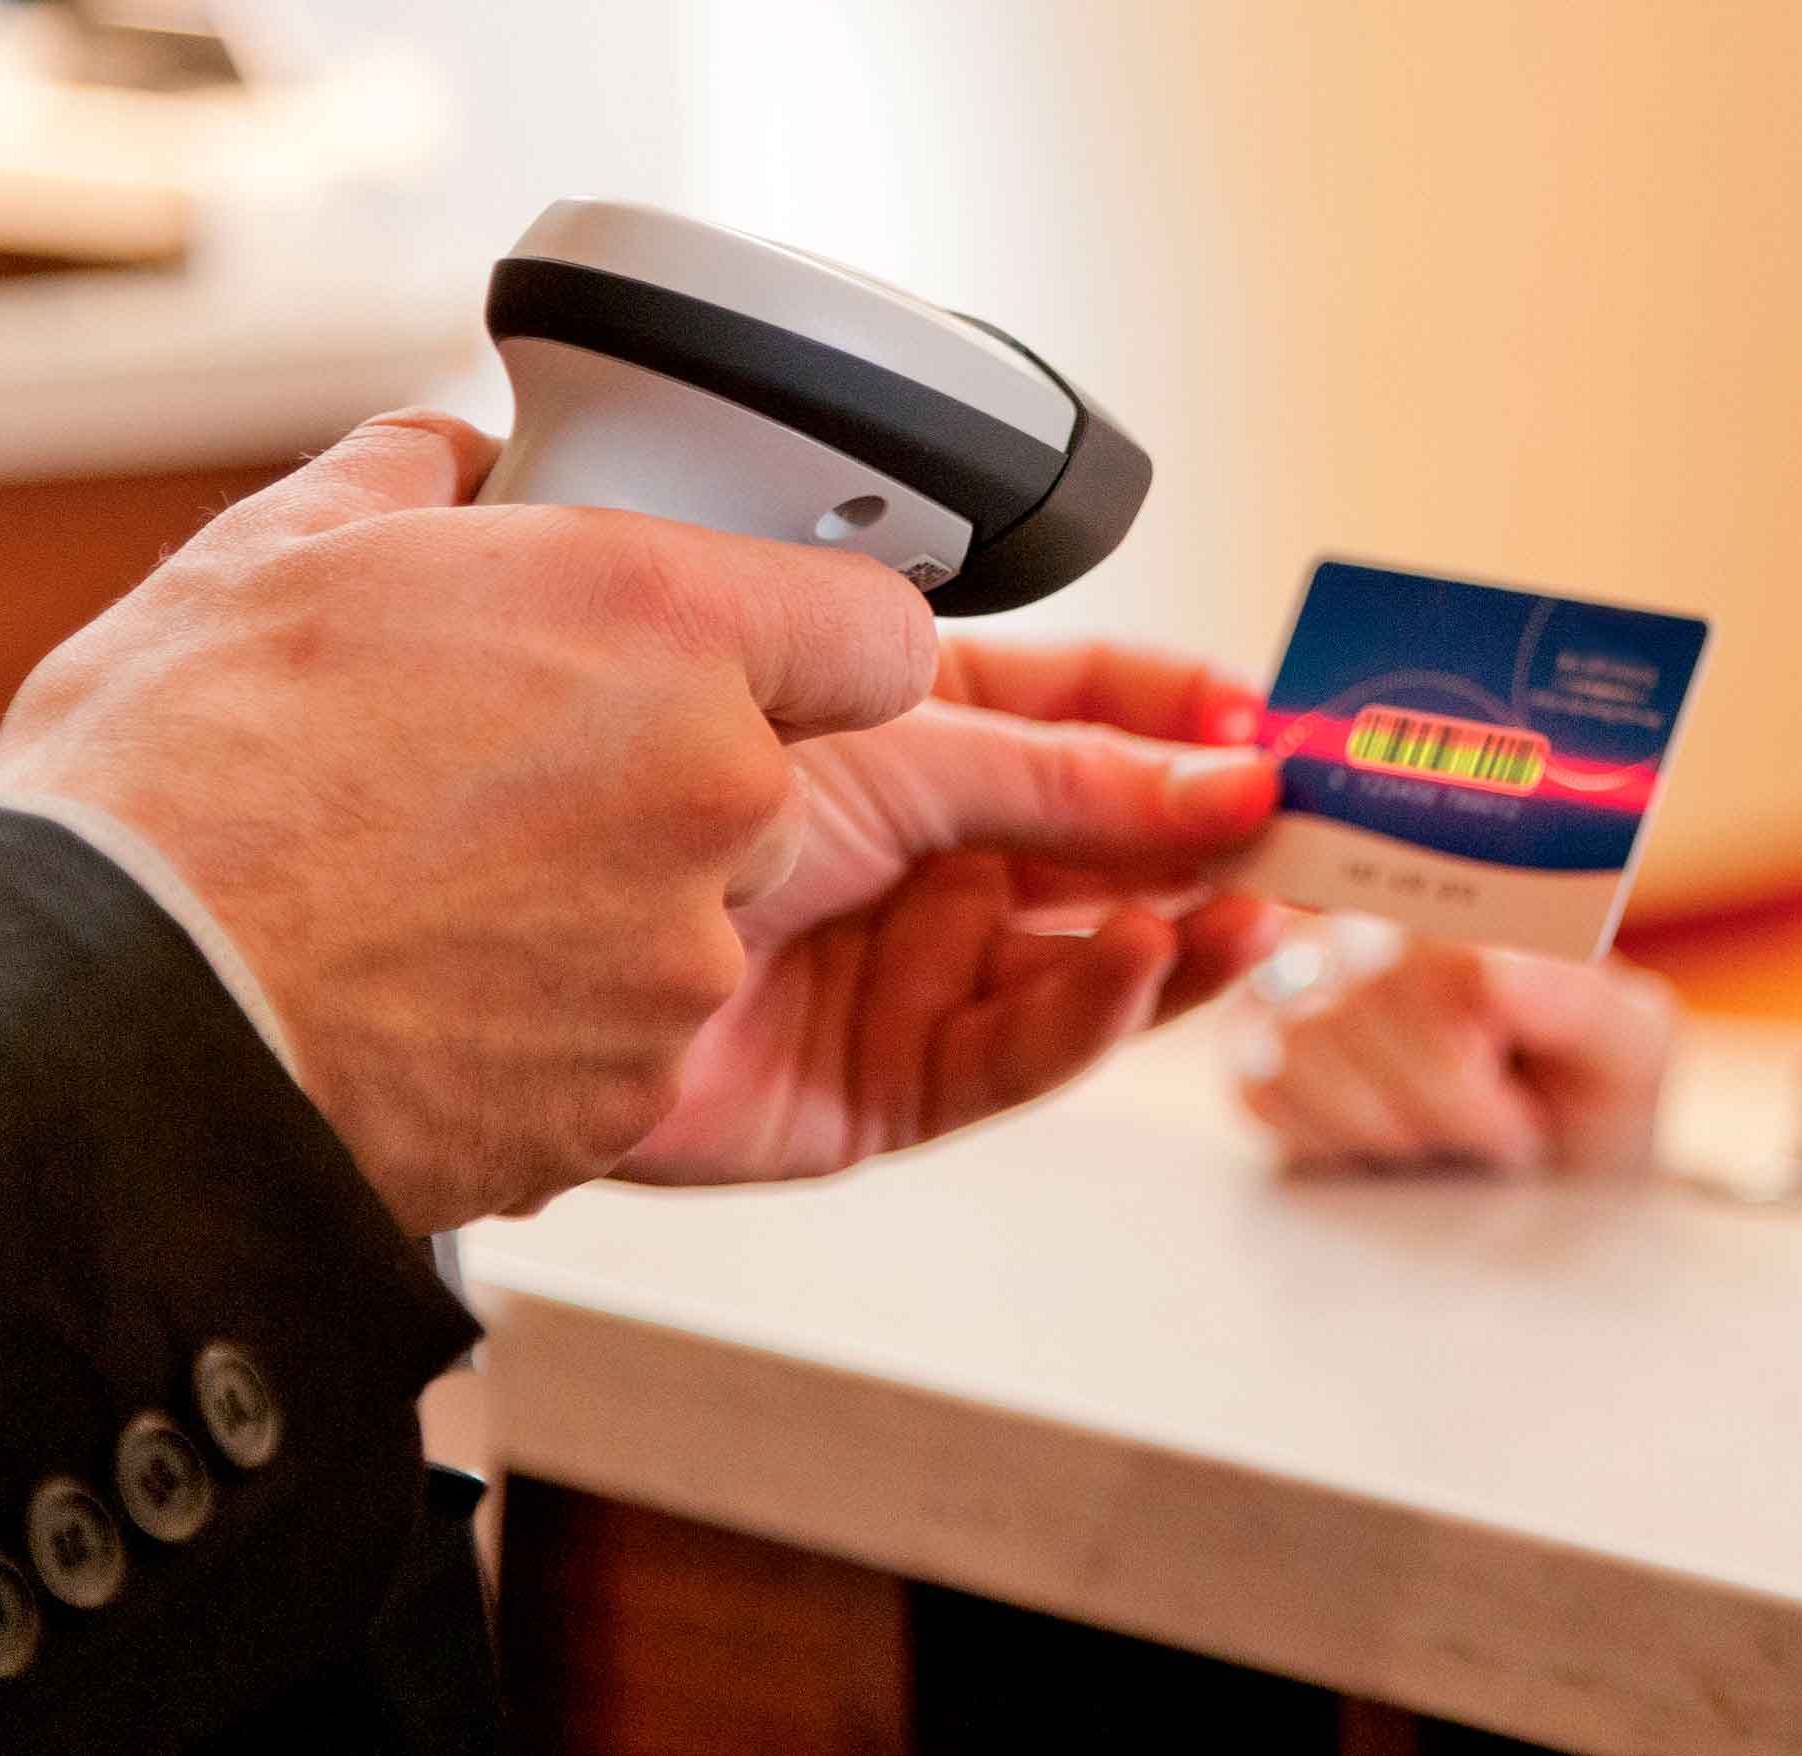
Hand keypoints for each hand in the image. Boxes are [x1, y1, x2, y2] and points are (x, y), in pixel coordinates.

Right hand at [0, 415, 935, 1233]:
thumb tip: (462, 464)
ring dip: (607, 908)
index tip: (755, 655)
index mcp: (664, 626)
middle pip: (773, 783)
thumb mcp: (290, 546)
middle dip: (678, 784)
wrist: (108, 1012)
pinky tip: (428, 986)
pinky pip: (627, 1038)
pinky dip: (553, 1021)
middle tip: (516, 785)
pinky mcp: (631, 1092)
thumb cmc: (182, 787)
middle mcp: (712, 788)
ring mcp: (680, 953)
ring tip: (437, 896)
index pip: (878, 629)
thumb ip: (425, 479)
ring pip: (697, 919)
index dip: (814, 642)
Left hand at [615, 638, 1287, 1184]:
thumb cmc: (636, 788)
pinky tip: (1136, 961)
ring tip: (1255, 906)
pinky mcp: (882, 1090)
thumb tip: (1221, 775)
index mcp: (903, 736)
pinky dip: (1089, 1011)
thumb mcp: (898, 740)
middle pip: (1104, 844)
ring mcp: (906, 969)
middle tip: (1308, 829)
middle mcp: (914, 852)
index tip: (1269, 721)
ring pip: (1083, 956)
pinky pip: (1012, 1053)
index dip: (1178, 716)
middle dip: (1213, 834)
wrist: (492, 930)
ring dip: (1182, 930)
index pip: (1078, 711)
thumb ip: (1068, 770)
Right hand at [1239, 933, 1676, 1175]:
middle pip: (1369, 994)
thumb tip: (1491, 971)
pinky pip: (1264, 1084)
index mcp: (1474, 885)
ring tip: (1446, 1133)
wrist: (1539, 1172)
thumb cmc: (1587, 1096)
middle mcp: (1378, 905)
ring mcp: (1308, 965)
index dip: (1465, 1065)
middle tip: (1497, 1131)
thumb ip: (1577, 1003)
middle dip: (1444, 1105)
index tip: (1518, 1114)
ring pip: (1308, 1040)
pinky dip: (1334, 1137)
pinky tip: (1386, 1136)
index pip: (1439, 953)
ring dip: (1393, 1125)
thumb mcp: (1625, 1054)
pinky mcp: (1255, 1038)